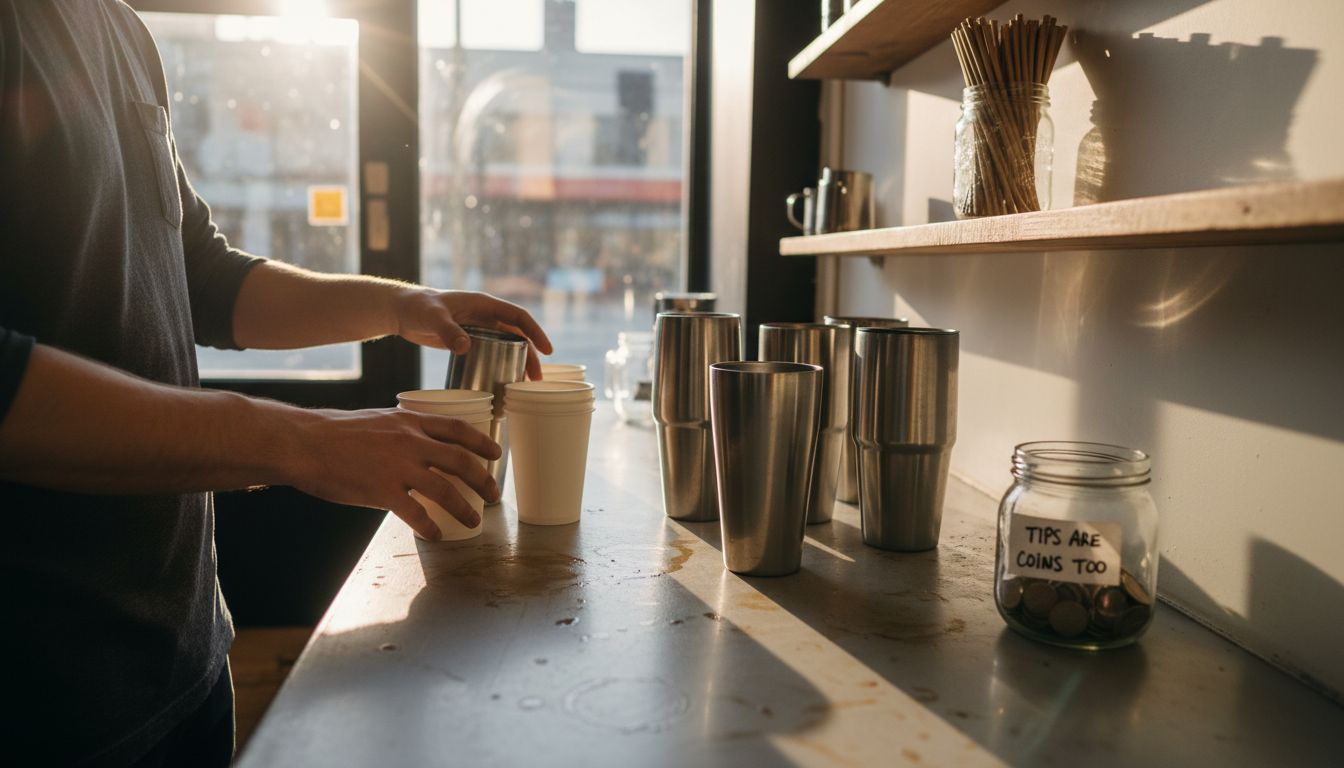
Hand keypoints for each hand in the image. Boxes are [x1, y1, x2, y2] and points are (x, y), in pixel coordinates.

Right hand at [285, 407, 502, 540]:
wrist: (304, 443)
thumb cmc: (336, 432)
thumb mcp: (378, 419)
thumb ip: (403, 431)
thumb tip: (421, 444)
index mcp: (409, 421)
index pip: (457, 428)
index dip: (481, 441)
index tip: (496, 452)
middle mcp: (409, 442)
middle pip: (460, 460)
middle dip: (482, 479)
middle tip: (493, 494)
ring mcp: (397, 467)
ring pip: (445, 489)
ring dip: (464, 508)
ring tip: (473, 520)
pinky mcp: (381, 491)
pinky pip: (415, 513)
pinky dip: (430, 526)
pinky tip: (436, 535)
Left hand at [393, 288, 553, 378]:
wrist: (401, 311)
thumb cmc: (417, 307)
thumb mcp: (433, 317)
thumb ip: (449, 331)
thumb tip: (466, 347)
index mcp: (484, 304)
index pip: (518, 316)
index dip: (535, 332)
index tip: (548, 350)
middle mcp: (485, 315)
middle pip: (517, 335)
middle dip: (530, 355)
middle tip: (535, 379)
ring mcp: (478, 328)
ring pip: (507, 345)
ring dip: (518, 362)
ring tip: (524, 384)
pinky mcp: (469, 339)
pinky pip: (492, 352)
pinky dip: (501, 364)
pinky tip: (503, 381)